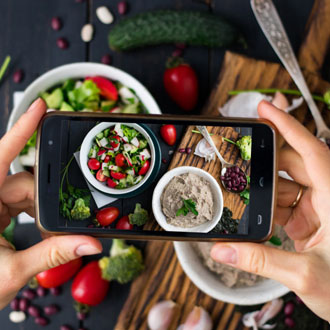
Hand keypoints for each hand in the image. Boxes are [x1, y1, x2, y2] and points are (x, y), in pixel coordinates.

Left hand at [0, 99, 101, 308]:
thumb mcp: (13, 272)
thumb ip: (53, 254)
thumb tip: (90, 243)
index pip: (1, 156)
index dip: (21, 130)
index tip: (40, 107)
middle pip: (23, 181)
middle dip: (46, 198)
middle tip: (62, 217)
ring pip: (27, 192)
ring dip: (43, 210)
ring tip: (50, 233)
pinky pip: (23, 203)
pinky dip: (38, 213)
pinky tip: (45, 229)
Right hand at [211, 100, 329, 320]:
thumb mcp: (305, 275)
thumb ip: (261, 261)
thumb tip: (224, 250)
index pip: (312, 151)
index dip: (288, 126)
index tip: (267, 108)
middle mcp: (328, 198)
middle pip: (294, 164)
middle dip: (266, 160)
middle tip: (241, 155)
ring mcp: (319, 210)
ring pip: (286, 186)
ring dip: (264, 190)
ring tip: (242, 190)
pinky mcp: (310, 222)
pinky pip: (284, 205)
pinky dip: (268, 208)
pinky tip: (256, 212)